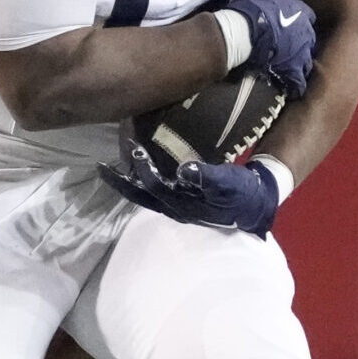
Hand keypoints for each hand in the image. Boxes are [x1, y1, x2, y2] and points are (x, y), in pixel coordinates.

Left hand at [100, 141, 280, 235]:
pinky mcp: (180, 198)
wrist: (254, 203)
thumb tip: (184, 170)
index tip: (131, 151)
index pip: (153, 189)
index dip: (140, 172)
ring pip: (145, 195)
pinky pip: (154, 190)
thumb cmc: (241, 193)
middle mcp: (174, 207)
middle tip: (103, 167)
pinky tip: (135, 169)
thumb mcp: (228, 184)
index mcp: (183, 204)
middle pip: (141, 196)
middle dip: (122, 182)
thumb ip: (207, 177)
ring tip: (112, 168)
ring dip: (129, 181)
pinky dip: (141, 180)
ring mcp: (176, 204)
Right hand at [219, 0, 315, 96]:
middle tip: (284, 45)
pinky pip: (297, 78)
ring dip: (295, 61)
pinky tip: (287, 84)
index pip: (305, 17)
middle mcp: (306, 32)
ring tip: (284, 65)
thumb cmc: (249, 5)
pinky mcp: (293, 68)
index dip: (294, 22)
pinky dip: (292, 81)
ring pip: (304, 59)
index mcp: (301, 12)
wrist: (243, 30)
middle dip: (297, 42)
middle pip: (306, 39)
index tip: (284, 25)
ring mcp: (301, 51)